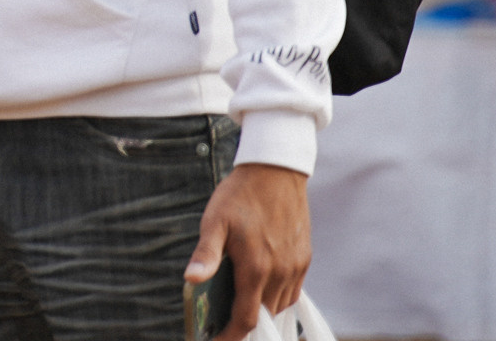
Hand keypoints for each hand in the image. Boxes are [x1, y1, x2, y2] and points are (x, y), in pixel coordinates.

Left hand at [188, 162, 311, 339]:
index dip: (231, 337)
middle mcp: (280, 272)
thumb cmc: (239, 195)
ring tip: (241, 310)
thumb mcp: (214, 221)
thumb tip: (191, 279)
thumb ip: (206, 254)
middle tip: (223, 325)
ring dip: (262, 312)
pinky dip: (278, 298)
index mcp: (256, 268)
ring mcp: (295, 267)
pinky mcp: (304, 258)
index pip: (246, 319)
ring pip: (280, 306)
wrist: (275, 171)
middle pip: (264, 316)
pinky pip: (293, 291)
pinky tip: (263, 291)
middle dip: (245, 326)